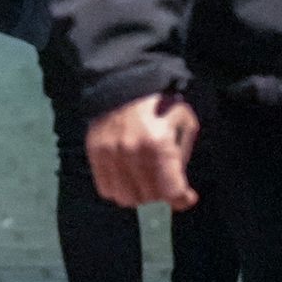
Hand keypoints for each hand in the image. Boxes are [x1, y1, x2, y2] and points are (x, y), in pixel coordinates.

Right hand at [85, 92, 199, 210]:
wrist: (124, 82)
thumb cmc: (161, 104)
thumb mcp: (185, 123)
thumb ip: (183, 160)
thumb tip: (182, 194)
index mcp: (157, 144)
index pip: (170, 191)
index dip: (181, 199)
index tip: (187, 196)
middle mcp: (131, 152)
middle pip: (149, 198)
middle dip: (162, 196)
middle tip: (166, 184)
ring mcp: (109, 154)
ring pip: (126, 199)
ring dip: (140, 196)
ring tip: (147, 182)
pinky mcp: (95, 154)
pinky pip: (107, 189)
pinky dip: (120, 190)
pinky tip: (129, 177)